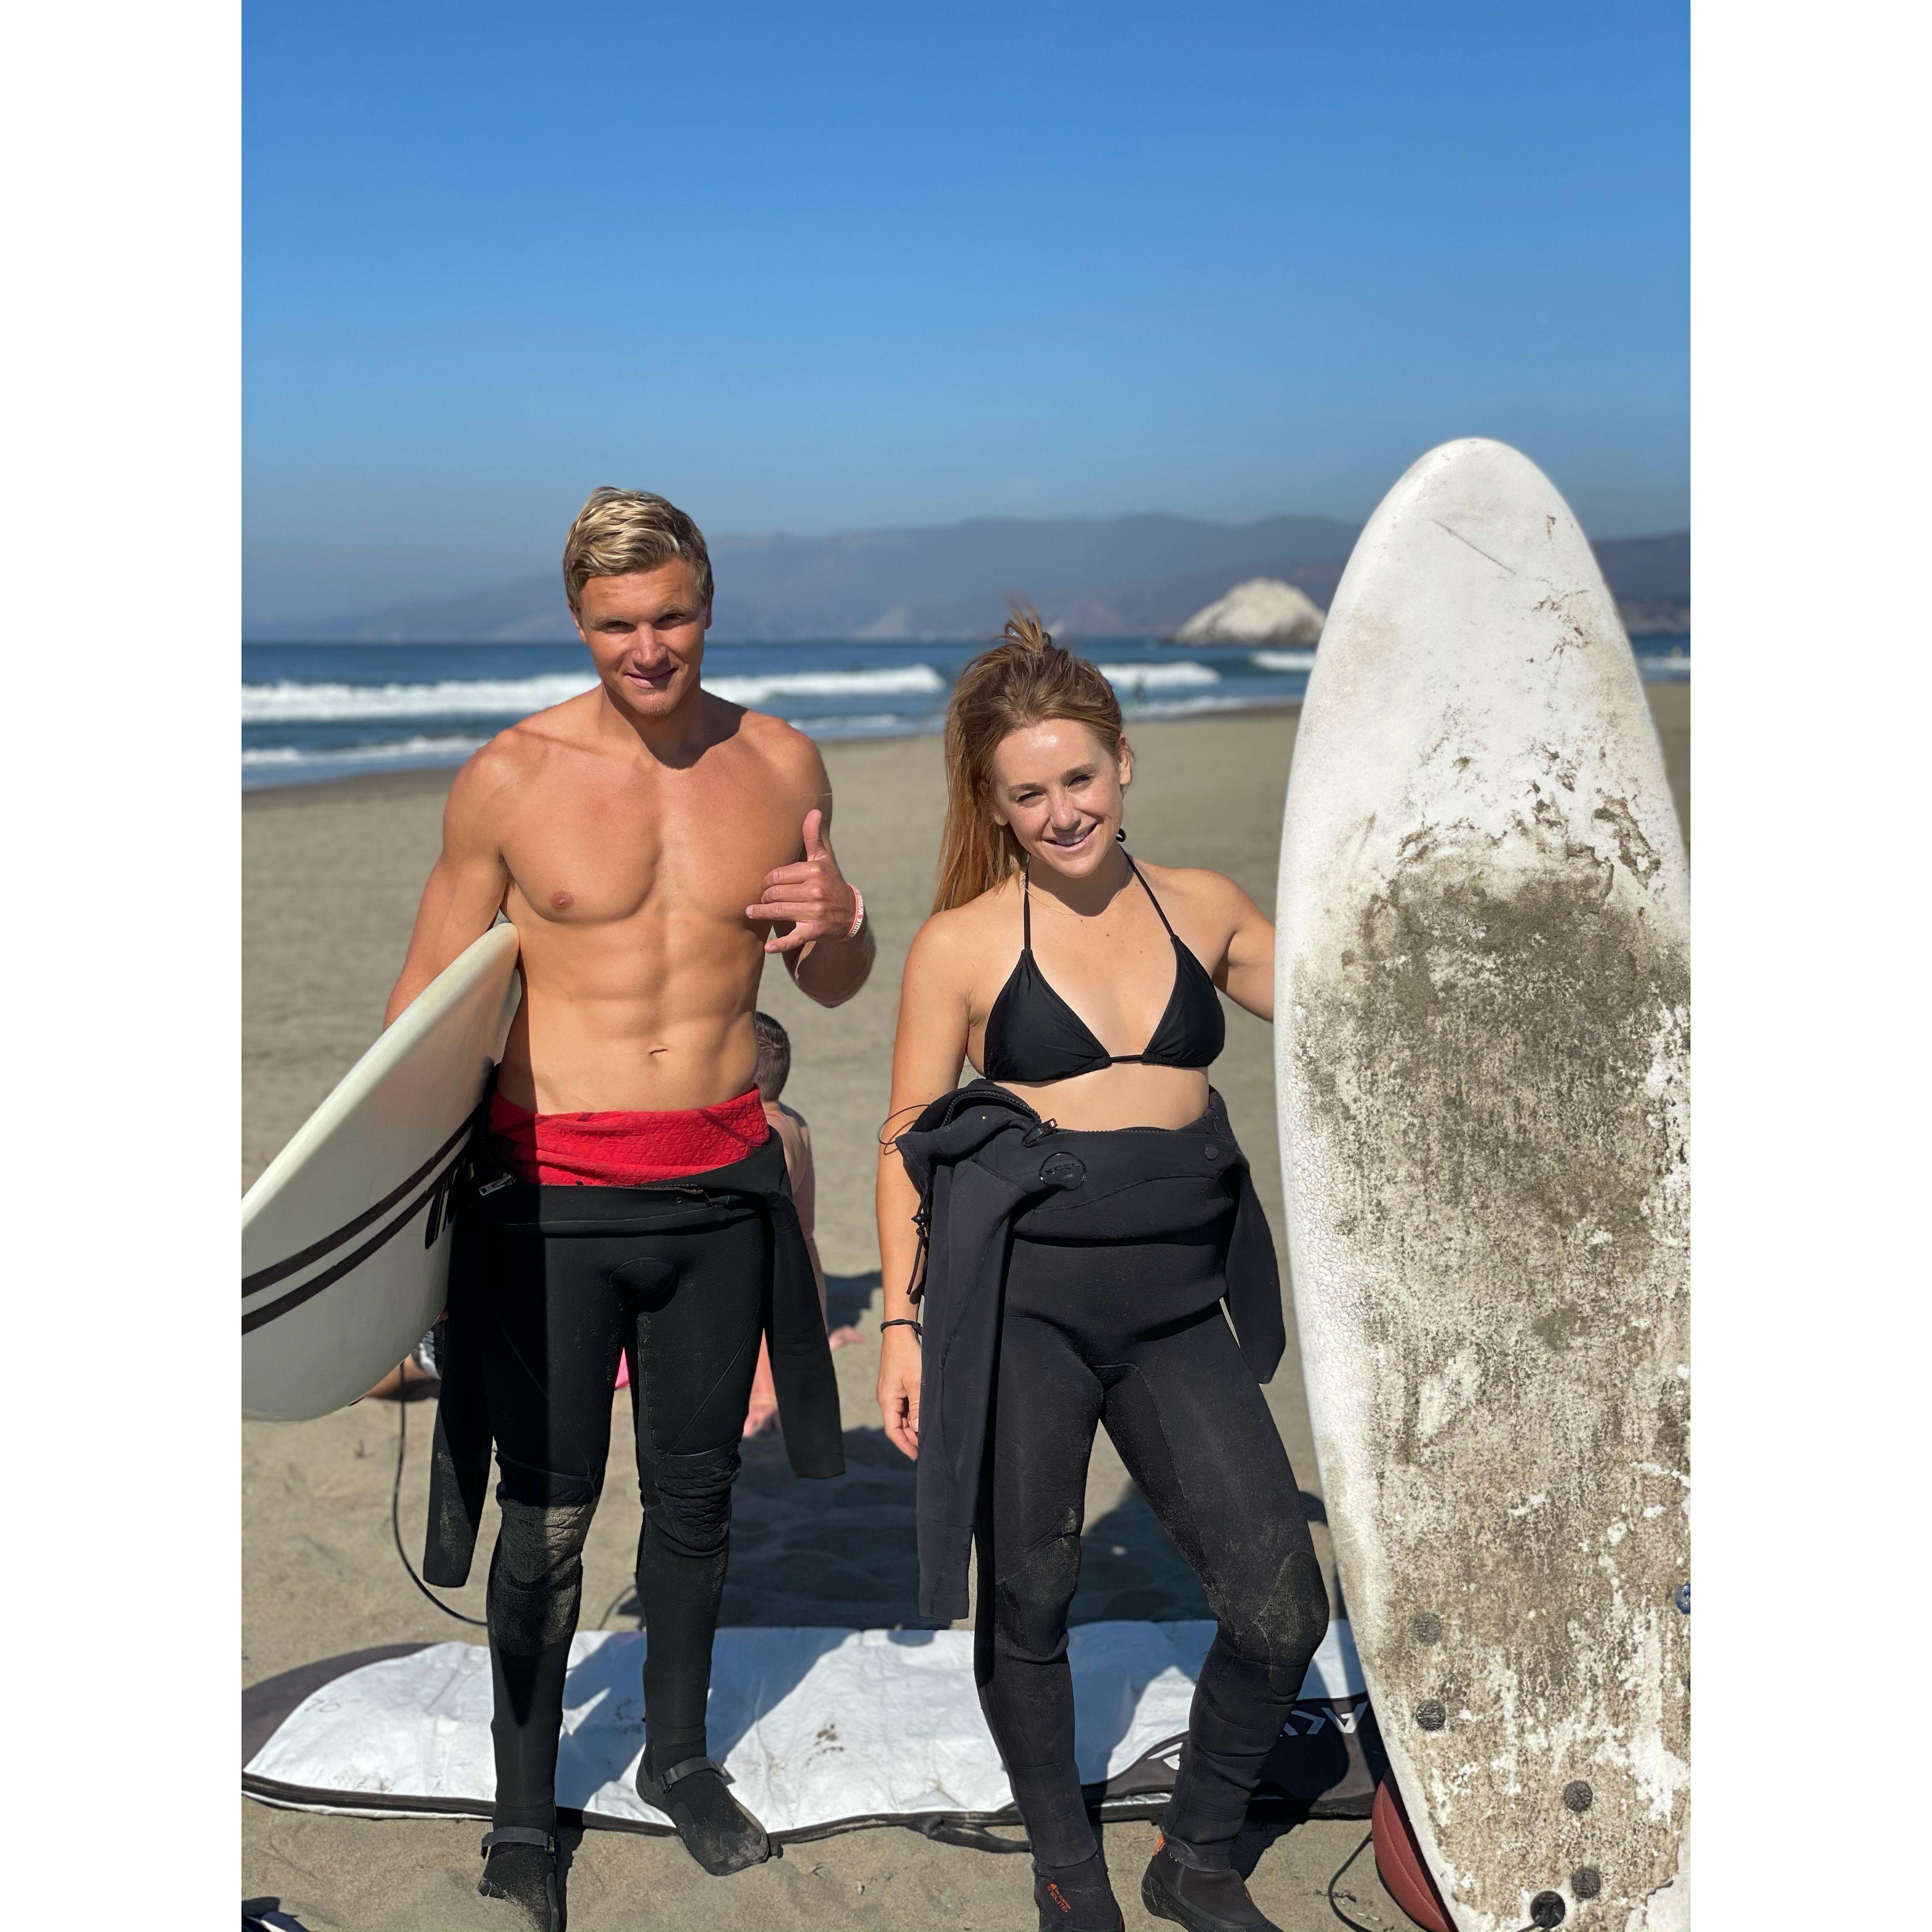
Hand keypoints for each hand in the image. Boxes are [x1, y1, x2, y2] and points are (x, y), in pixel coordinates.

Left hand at [747, 808, 857, 954]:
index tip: (766, 885)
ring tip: (751, 913)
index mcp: (815, 871)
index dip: (768, 881)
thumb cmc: (831, 882)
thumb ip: (814, 837)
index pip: (777, 875)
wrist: (850, 914)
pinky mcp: (815, 931)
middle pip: (775, 893)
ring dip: (762, 913)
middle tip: (761, 899)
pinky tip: (768, 948)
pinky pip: (794, 937)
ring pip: (778, 911)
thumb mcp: (824, 860)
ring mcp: (815, 912)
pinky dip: (780, 944)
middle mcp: (815, 890)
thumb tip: (813, 811)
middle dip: (765, 897)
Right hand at [877, 1323, 920, 1459]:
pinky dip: (912, 1414)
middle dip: (910, 1437)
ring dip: (912, 1426)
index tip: (917, 1456)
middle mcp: (886, 1398)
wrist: (900, 1333)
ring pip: (901, 1416)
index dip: (905, 1445)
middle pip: (897, 1425)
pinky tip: (922, 1416)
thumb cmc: (907, 1356)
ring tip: (927, 1434)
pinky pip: (903, 1405)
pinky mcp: (896, 1385)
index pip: (893, 1430)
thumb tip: (917, 1430)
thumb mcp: (915, 1383)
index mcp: (887, 1400)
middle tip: (926, 1447)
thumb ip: (917, 1408)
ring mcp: (890, 1391)